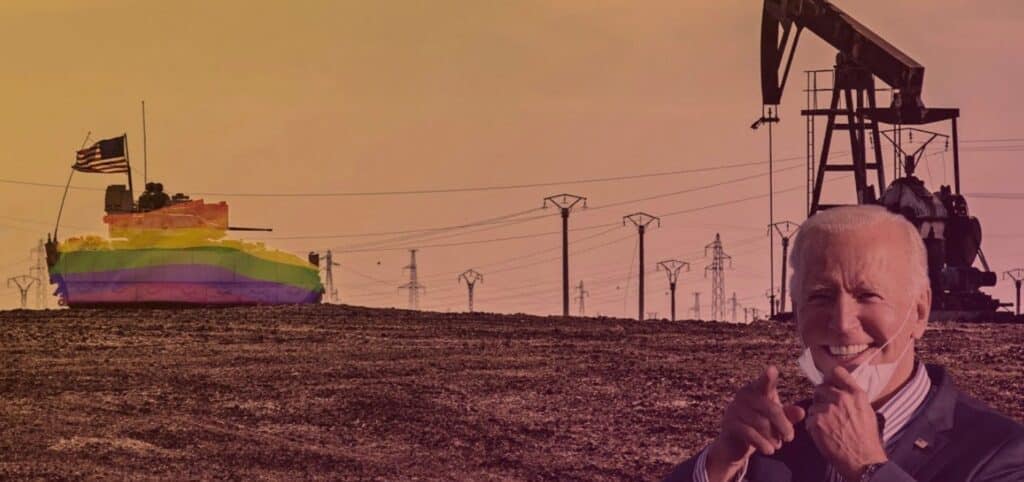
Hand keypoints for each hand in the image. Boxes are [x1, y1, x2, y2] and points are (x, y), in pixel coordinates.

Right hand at [706, 365, 806, 480]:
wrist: (734, 443)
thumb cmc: (759, 425)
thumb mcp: (776, 420)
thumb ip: (788, 415)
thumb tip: (802, 412)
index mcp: (756, 389)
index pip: (765, 383)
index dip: (768, 377)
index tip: (772, 369)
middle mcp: (744, 395)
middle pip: (771, 409)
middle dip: (783, 425)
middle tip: (790, 438)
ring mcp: (734, 408)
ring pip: (762, 424)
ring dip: (773, 437)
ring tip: (777, 445)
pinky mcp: (729, 423)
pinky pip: (750, 433)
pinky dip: (762, 443)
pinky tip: (769, 450)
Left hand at [806, 366, 888, 479]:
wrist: (864, 461)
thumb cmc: (867, 439)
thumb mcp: (867, 412)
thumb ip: (853, 397)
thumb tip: (840, 388)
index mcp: (856, 394)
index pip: (837, 372)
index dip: (829, 376)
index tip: (827, 381)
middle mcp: (842, 398)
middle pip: (820, 388)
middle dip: (821, 399)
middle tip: (827, 412)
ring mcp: (828, 409)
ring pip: (813, 405)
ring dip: (817, 414)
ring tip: (828, 427)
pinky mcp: (816, 421)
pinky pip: (808, 419)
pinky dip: (813, 426)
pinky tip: (823, 435)